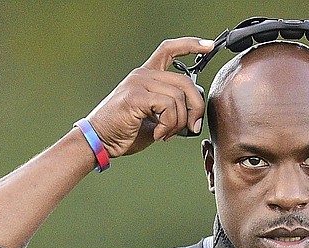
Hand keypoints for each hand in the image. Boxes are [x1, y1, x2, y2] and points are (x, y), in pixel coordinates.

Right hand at [86, 37, 213, 157]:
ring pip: (179, 98)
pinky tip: (158, 134)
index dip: (190, 45)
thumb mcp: (154, 118)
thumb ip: (172, 110)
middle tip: (192, 127)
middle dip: (196, 107)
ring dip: (179, 123)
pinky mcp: (135, 95)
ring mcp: (138, 83)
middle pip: (185, 81)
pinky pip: (168, 106)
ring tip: (166, 134)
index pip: (169, 50)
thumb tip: (194, 117)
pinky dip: (169, 125)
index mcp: (146, 76)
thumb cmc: (125, 132)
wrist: (100, 141)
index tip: (208, 46)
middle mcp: (142, 74)